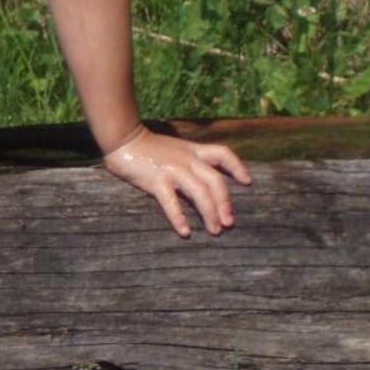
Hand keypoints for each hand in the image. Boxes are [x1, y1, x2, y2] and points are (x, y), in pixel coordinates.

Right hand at [102, 126, 251, 236]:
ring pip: (199, 193)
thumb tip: (201, 179)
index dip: (237, 167)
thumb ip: (188, 159)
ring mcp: (172, 170)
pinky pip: (172, 201)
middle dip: (225, 204)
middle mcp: (187, 160)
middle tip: (229, 223)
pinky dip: (180, 217)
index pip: (222, 154)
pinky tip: (185, 231)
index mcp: (192, 151)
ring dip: (210, 213)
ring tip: (215, 231)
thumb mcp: (174, 148)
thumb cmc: (146, 146)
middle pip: (215, 181)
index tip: (247, 182)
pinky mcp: (156, 180)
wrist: (123, 137)